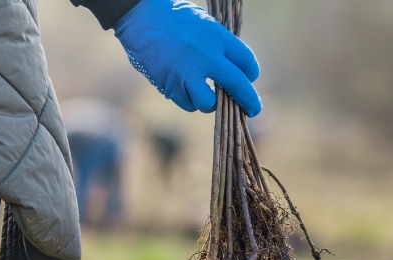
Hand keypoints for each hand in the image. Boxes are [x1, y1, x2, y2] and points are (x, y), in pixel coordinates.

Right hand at [115, 0, 261, 116]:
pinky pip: (187, 104)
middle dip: (249, 101)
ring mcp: (187, 74)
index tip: (250, 79)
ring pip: (209, 104)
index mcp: (217, 37)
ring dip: (211, 104)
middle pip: (238, 86)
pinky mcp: (170, 86)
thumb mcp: (203, 23)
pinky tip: (187, 91)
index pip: (246, 61)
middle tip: (253, 110)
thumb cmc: (173, 17)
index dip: (251, 73)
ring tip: (208, 98)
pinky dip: (190, 101)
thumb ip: (219, 45)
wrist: (139, 16)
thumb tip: (233, 70)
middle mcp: (206, 57)